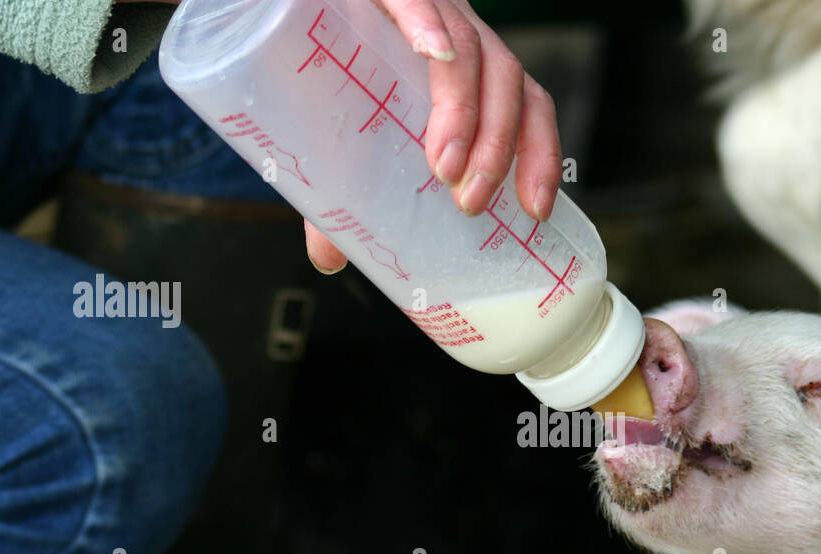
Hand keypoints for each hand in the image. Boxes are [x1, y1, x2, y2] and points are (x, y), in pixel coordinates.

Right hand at [305, 0, 562, 273]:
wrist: (280, 5)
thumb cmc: (324, 62)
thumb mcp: (339, 132)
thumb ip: (341, 188)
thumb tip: (329, 260)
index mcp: (468, 66)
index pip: (529, 104)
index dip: (540, 155)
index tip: (535, 211)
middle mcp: (459, 30)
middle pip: (509, 83)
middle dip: (499, 149)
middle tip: (471, 201)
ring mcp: (427, 2)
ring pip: (472, 48)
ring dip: (466, 109)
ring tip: (446, 166)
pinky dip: (427, 24)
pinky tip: (431, 52)